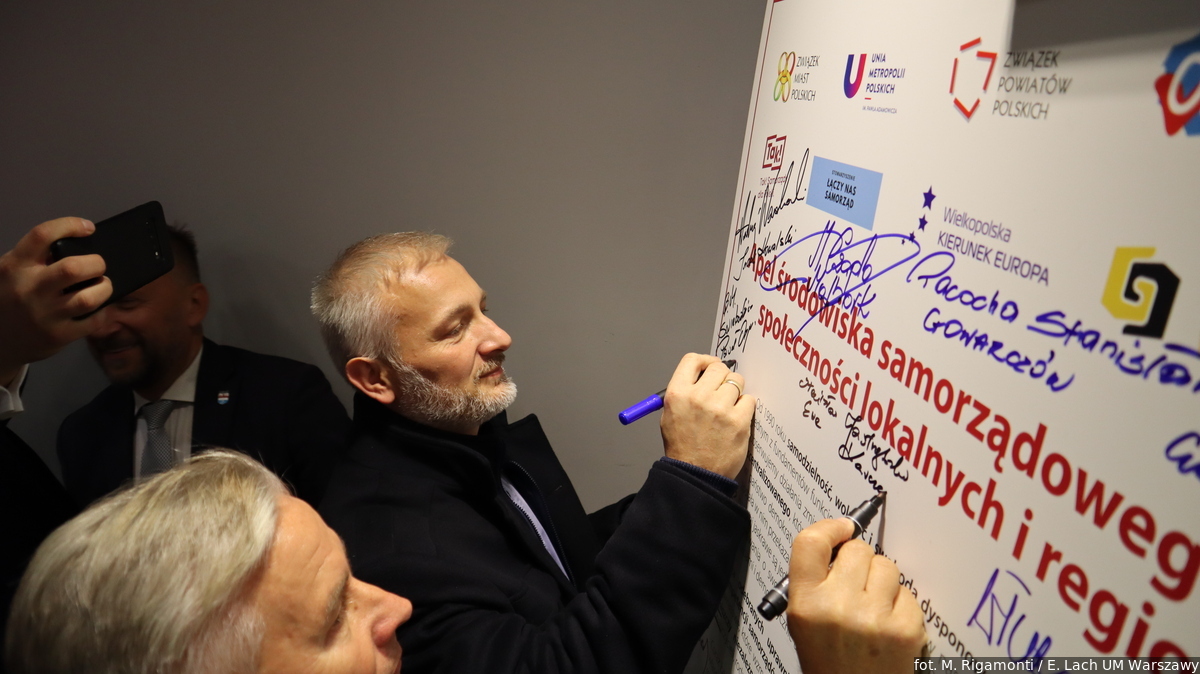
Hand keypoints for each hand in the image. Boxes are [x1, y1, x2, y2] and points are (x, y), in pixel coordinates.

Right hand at [0, 217, 110, 385]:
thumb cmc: (11, 297)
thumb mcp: (12, 272)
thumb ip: (35, 258)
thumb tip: (78, 242)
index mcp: (15, 266)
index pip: (42, 235)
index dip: (70, 225)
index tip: (88, 228)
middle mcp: (28, 289)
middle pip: (73, 268)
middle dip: (96, 263)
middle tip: (99, 266)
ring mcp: (43, 314)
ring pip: (89, 297)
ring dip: (104, 288)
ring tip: (102, 285)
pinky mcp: (57, 335)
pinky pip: (94, 320)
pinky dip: (102, 311)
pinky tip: (97, 307)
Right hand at [659, 353, 753, 478]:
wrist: (695, 474)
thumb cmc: (683, 447)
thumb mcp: (670, 414)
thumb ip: (685, 392)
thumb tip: (704, 375)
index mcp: (678, 394)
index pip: (692, 360)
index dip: (705, 361)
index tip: (711, 367)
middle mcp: (698, 397)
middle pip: (718, 368)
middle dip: (722, 377)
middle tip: (722, 391)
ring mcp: (720, 408)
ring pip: (737, 382)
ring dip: (735, 393)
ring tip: (728, 409)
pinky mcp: (738, 421)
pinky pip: (749, 400)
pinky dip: (745, 407)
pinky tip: (736, 418)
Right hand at [786, 518, 926, 673]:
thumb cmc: (830, 664)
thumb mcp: (803, 622)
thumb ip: (814, 582)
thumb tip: (840, 543)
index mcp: (806, 604)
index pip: (811, 543)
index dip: (829, 527)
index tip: (842, 528)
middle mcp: (837, 607)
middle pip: (857, 549)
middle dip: (859, 561)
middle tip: (857, 585)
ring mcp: (874, 618)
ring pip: (887, 567)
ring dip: (883, 581)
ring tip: (873, 608)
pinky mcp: (905, 629)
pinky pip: (909, 594)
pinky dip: (902, 607)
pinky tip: (889, 626)